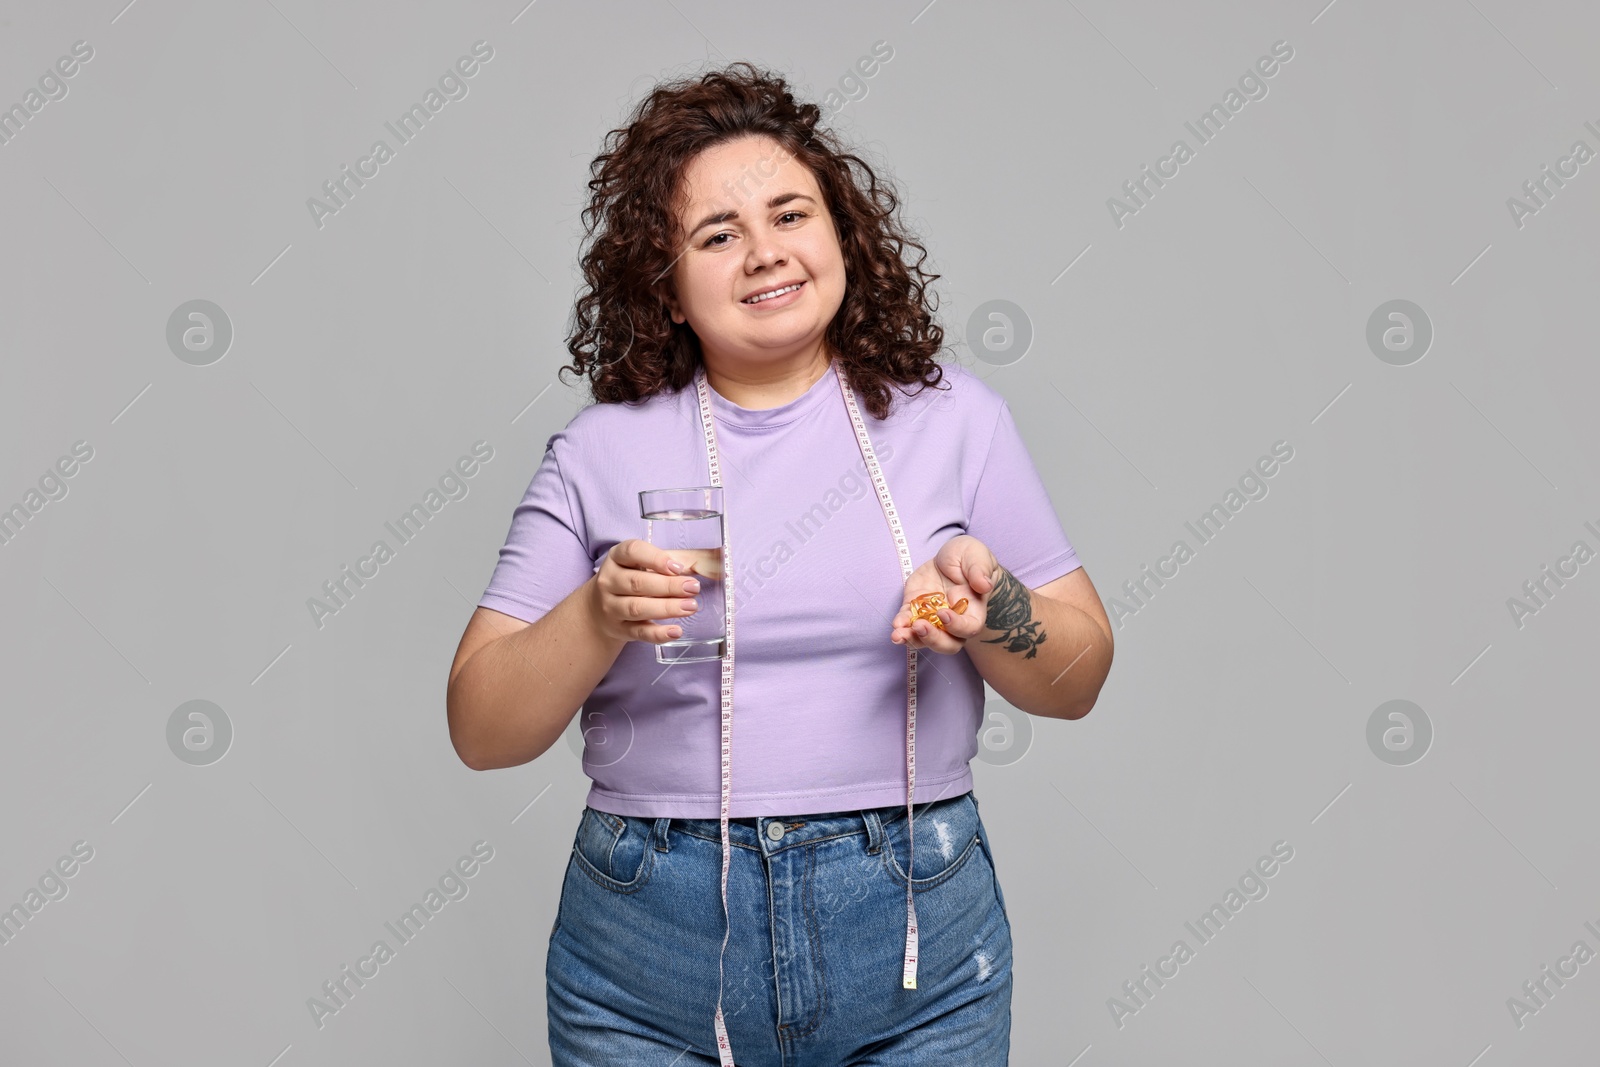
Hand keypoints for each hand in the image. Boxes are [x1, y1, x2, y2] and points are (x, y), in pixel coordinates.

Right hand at [588, 538, 703, 644]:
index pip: (632, 552)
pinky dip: (658, 634)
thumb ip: (679, 559)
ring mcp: (611, 607)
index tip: (678, 567)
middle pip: (637, 583)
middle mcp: (609, 581)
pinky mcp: (619, 629)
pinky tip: (676, 631)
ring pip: (637, 608)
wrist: (600, 610)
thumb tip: (716, 560)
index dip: (656, 558)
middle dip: (668, 586)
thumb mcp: (648, 563)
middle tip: (693, 588)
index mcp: (618, 557)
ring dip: (666, 608)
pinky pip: (639, 633)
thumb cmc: (633, 578)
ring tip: (691, 607)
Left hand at [889, 535, 997, 653]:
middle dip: (932, 639)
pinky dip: (901, 625)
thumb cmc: (969, 558)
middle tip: (920, 626)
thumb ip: (980, 570)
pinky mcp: (914, 609)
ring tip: (899, 635)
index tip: (943, 613)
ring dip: (911, 639)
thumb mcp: (977, 556)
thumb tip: (984, 585)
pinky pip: (907, 622)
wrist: (951, 557)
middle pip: (947, 643)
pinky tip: (896, 624)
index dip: (956, 626)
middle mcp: (953, 621)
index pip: (969, 628)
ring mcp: (932, 618)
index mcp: (973, 611)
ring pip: (924, 639)